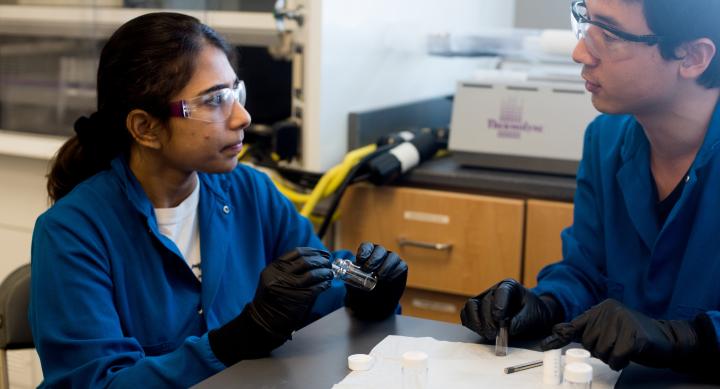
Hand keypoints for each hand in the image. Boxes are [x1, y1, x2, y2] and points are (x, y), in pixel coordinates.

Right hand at [208, 247, 332, 364]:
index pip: (296, 252)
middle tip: (328, 263)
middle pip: (306, 262)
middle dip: (320, 261)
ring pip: (313, 274)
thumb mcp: (273, 278)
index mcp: (274, 268)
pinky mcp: (299, 298)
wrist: (264, 321)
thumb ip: (288, 269)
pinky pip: (316, 287)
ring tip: (330, 273)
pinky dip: (324, 284)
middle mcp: (280, 275)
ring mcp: (289, 286)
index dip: (313, 251)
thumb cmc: (272, 299)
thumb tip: (314, 260)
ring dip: (325, 272)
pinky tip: (327, 284)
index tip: (321, 253)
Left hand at [344, 242, 407, 319]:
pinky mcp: (401, 268)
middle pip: (379, 250)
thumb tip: (347, 275)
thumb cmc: (362, 290)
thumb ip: (351, 278)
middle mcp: (380, 254)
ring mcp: (392, 260)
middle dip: (374, 259)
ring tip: (379, 277)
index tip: (360, 261)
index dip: (364, 252)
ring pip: (392, 257)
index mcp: (368, 254)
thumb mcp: (354, 284)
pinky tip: (387, 280)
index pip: (367, 247)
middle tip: (368, 269)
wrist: (374, 303)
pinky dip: (394, 273)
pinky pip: (400, 266)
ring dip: (385, 266)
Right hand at [460, 278, 561, 341]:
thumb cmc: (534, 313)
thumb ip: (522, 321)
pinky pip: (466, 315)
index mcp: (509, 286)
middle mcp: (493, 291)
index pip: (499, 293)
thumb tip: (508, 329)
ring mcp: (483, 300)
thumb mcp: (535, 315)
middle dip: (488, 321)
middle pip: (484, 303)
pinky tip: (481, 332)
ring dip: (477, 323)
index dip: (498, 307)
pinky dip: (470, 324)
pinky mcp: (476, 311)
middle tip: (494, 334)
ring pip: (471, 307)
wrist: (533, 316)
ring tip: (487, 334)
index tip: (500, 321)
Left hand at [541, 299, 710, 370]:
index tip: (544, 345)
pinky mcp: (634, 336)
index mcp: (601, 308)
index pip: (576, 325)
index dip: (560, 336)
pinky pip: (616, 357)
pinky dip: (621, 362)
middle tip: (616, 345)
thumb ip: (585, 329)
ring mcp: (622, 321)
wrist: (667, 339)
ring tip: (624, 348)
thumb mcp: (608, 328)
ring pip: (601, 352)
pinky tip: (631, 354)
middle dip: (600, 350)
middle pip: (588, 343)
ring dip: (612, 357)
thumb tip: (556, 330)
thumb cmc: (633, 335)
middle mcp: (609, 310)